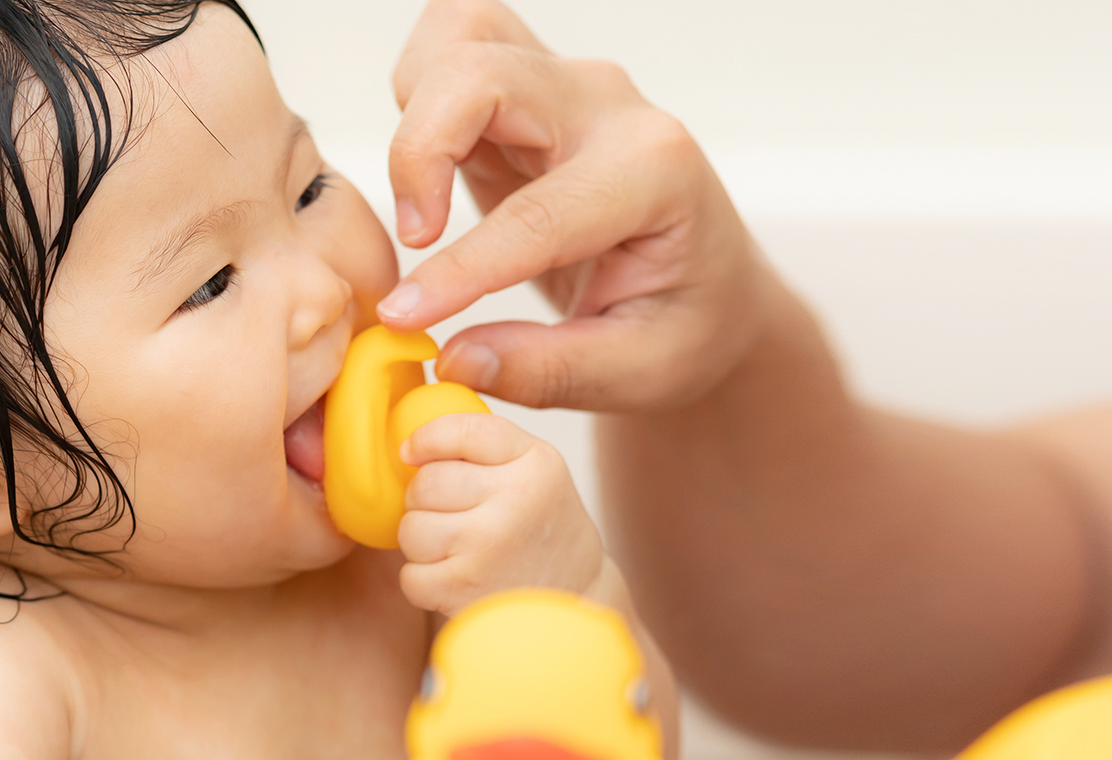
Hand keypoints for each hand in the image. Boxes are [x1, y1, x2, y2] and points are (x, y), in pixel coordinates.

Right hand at [380, 0, 770, 411]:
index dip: (460, 268)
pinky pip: (451, 47)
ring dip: (418, 109)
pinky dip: (419, 96)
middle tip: (417, 238)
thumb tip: (453, 361)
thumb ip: (549, 371)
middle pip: (483, 74)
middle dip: (421, 150)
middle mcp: (608, 108)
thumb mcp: (641, 371)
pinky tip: (431, 169)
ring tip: (423, 198)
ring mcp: (565, 87)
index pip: (536, 211)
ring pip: (462, 36)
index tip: (404, 318)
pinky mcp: (525, 88)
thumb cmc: (685, 320)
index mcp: (653, 173)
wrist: (708, 280)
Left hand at [395, 412, 607, 614]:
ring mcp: (486, 546)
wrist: (574, 596)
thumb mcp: (536, 470)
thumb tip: (406, 446)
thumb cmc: (540, 526)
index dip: (426, 438)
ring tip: (456, 550)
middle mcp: (514, 501)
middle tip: (451, 516)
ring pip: (410, 529)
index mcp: (535, 464)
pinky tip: (455, 579)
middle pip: (425, 484)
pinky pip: (410, 575)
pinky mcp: (463, 588)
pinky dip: (423, 581)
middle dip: (424, 500)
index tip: (411, 453)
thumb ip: (484, 446)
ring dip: (422, 542)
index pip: (463, 431)